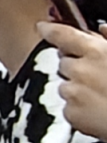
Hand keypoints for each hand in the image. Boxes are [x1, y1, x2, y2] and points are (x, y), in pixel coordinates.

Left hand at [40, 21, 106, 141]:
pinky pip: (69, 108)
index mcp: (97, 52)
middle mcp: (80, 71)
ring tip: (104, 96)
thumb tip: (103, 28)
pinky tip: (100, 111)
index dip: (51, 30)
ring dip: (78, 89)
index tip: (43, 27)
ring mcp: (74, 94)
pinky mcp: (72, 115)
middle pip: (64, 62)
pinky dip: (81, 109)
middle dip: (77, 66)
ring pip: (65, 86)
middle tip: (99, 76)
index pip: (63, 35)